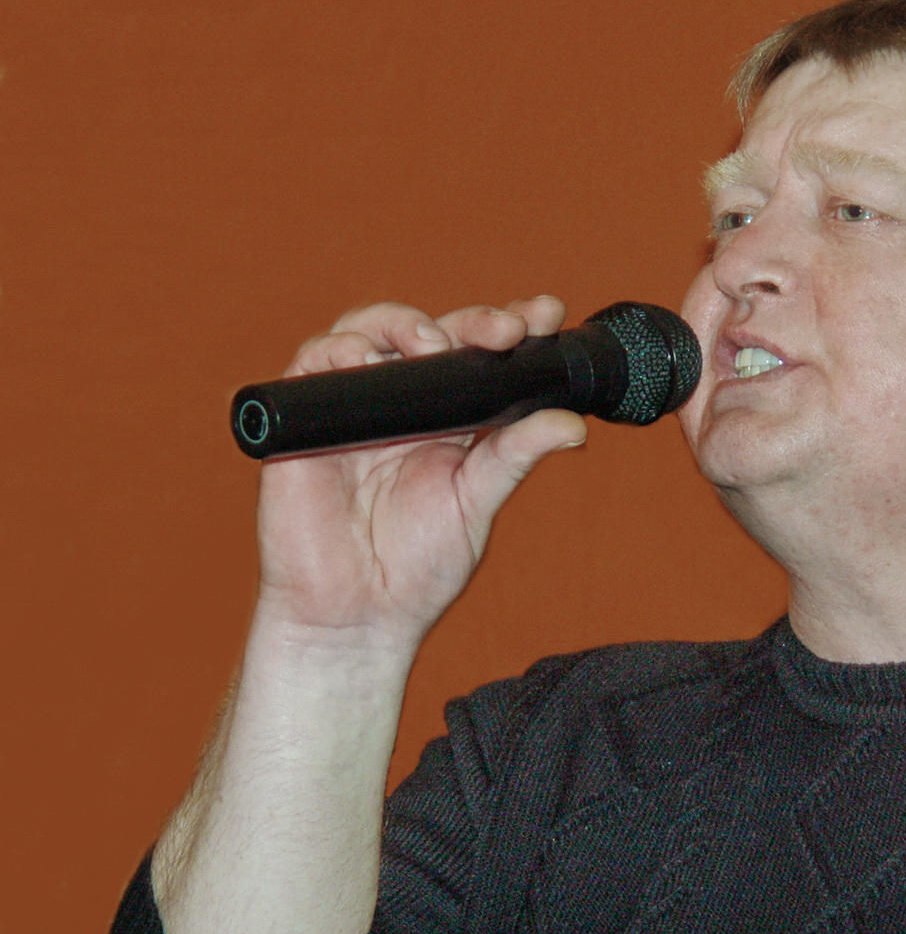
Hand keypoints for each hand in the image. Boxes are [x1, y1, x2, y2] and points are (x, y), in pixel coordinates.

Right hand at [251, 295, 585, 656]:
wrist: (358, 618)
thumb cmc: (418, 568)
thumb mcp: (477, 503)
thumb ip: (516, 457)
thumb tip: (572, 425)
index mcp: (449, 417)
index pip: (478, 354)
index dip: (508, 325)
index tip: (545, 315)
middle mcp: (401, 403)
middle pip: (430, 332)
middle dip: (471, 320)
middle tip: (504, 332)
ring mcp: (353, 407)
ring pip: (368, 330)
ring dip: (404, 323)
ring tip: (434, 345)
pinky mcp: (305, 419)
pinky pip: (312, 363)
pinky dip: (336, 350)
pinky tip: (365, 360)